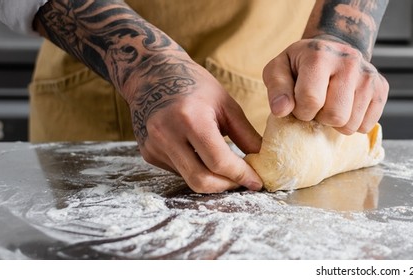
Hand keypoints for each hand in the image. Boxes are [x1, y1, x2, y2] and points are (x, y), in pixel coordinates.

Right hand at [123, 56, 263, 192]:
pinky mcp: (148, 153)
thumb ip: (245, 135)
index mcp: (190, 118)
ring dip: (213, 179)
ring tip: (227, 168)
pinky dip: (196, 169)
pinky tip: (202, 155)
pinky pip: (179, 171)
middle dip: (227, 186)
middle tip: (243, 181)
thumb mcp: (225, 104)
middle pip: (201, 180)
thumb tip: (264, 161)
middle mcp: (167, 134)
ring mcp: (154, 146)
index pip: (219, 161)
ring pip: (190, 179)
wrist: (152, 73)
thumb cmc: (194, 84)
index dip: (241, 176)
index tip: (257, 182)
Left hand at [263, 36, 388, 134]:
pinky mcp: (381, 88)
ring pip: (352, 125)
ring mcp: (369, 75)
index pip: (311, 100)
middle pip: (336, 115)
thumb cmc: (301, 65)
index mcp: (320, 54)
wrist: (332, 51)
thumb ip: (277, 89)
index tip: (299, 104)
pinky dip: (353, 123)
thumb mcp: (278, 69)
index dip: (301, 111)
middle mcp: (350, 61)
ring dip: (336, 123)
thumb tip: (282, 110)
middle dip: (320, 118)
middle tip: (317, 106)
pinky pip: (366, 126)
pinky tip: (346, 107)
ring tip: (330, 105)